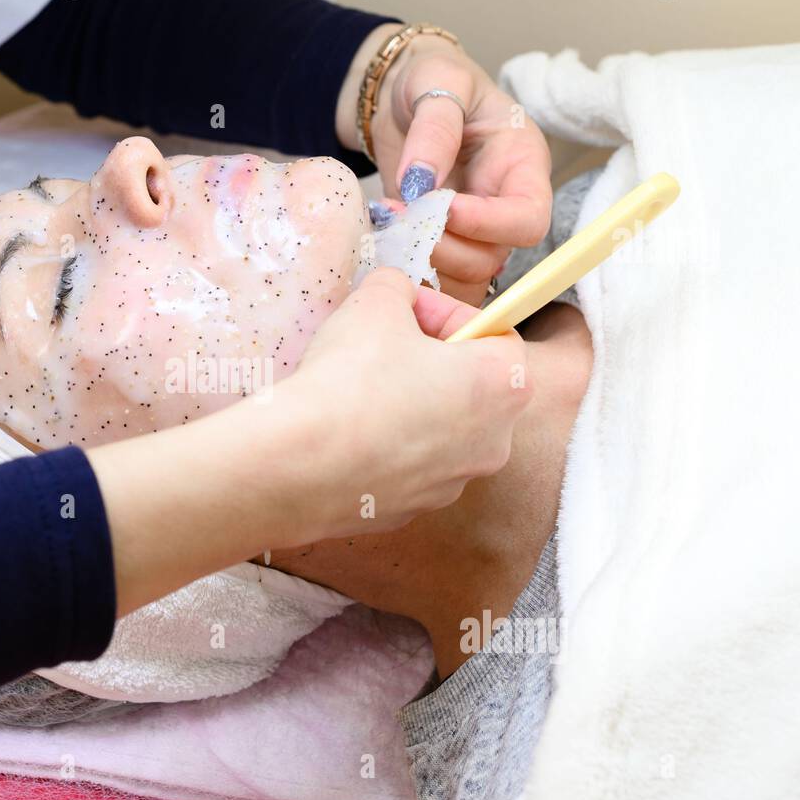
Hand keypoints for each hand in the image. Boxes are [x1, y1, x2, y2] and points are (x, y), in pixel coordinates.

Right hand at [266, 267, 532, 542]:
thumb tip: (395, 294)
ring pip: (438, 430)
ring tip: (359, 391)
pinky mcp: (411, 510)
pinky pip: (405, 466)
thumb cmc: (349, 382)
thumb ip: (397, 288)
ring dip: (409, 405)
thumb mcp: (374, 302)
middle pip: (471, 386)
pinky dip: (384, 446)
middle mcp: (492, 442)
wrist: (297, 465)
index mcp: (501, 386)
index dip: (450, 314)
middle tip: (385, 347)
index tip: (410, 311)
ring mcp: (452, 483)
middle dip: (431, 361)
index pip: (496, 333)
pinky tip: (345, 431)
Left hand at [338, 27, 552, 303]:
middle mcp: (504, 205)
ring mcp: (474, 232)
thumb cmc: (432, 79)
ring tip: (387, 223)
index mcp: (521, 164)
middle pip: (492, 256)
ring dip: (421, 261)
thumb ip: (435, 127)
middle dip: (443, 245)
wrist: (400, 96)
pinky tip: (383, 243)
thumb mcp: (438, 81)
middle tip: (398, 215)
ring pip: (464, 278)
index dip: (488, 224)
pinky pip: (437, 282)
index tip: (443, 207)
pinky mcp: (443, 246)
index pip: (528, 218)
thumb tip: (420, 182)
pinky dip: (409, 274)